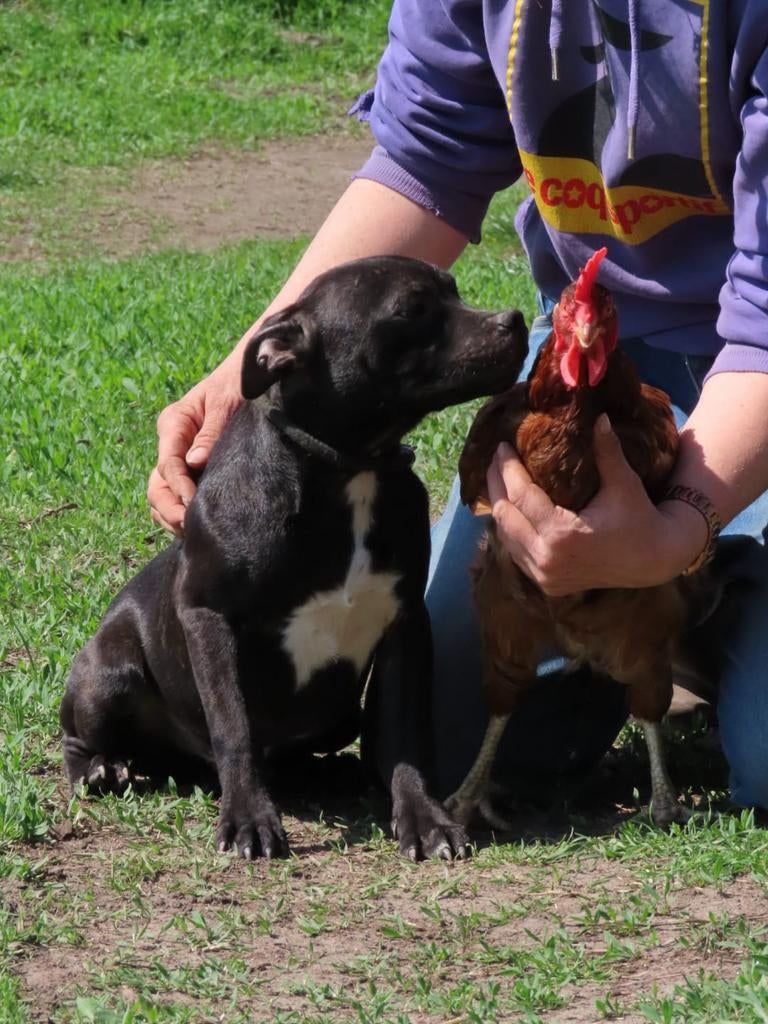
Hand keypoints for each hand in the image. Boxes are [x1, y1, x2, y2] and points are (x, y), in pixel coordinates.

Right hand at [148, 353, 243, 533]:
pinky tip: (198, 527)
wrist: (249, 376)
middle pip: (157, 485)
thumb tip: (195, 463)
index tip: (192, 505)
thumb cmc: (238, 385)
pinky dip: (183, 512)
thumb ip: (210, 433)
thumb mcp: (226, 404)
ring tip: (193, 533)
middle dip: (169, 509)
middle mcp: (172, 443)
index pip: (168, 464)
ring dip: (172, 516)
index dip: (178, 488)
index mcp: (174, 424)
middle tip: (189, 527)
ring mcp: (180, 458)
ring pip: (163, 495)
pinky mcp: (193, 470)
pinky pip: (179, 496)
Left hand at [486, 415, 706, 594]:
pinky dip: (511, 529)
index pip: (521, 496)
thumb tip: (598, 416)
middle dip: (495, 485)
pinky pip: (517, 553)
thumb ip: (607, 450)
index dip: (508, 469)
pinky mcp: (546, 585)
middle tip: (494, 458)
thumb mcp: (623, 483)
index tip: (502, 446)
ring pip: (506, 537)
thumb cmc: (641, 519)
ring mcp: (544, 576)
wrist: (655, 560)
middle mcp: (546, 560)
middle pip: (505, 516)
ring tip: (497, 479)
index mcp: (561, 535)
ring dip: (500, 507)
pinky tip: (511, 508)